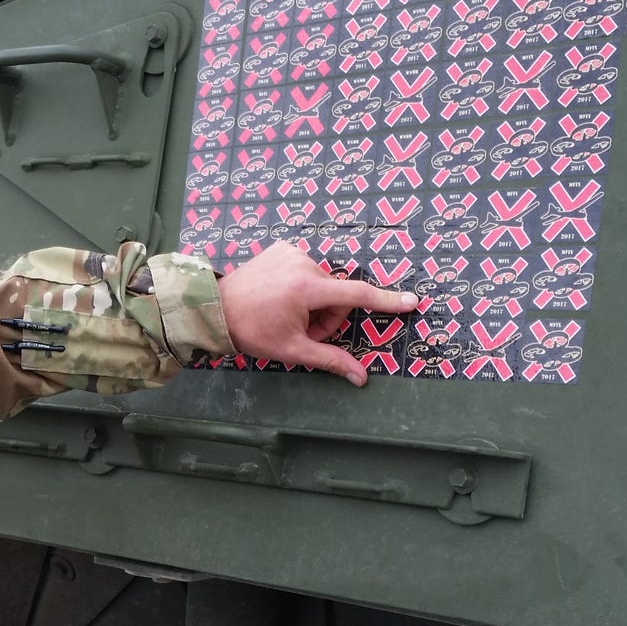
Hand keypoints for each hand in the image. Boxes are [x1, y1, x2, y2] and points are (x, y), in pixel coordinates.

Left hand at [216, 241, 418, 385]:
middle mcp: (304, 264)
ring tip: (287, 314)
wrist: (215, 308)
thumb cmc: (253, 332)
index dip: (386, 301)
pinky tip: (280, 296)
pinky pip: (308, 269)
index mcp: (307, 289)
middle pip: (338, 295)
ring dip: (314, 302)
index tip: (412, 301)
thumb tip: (361, 378)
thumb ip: (331, 360)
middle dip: (327, 316)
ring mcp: (292, 252)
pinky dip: (302, 286)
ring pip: (324, 283)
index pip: (357, 295)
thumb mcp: (293, 351)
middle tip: (303, 331)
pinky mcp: (284, 247)